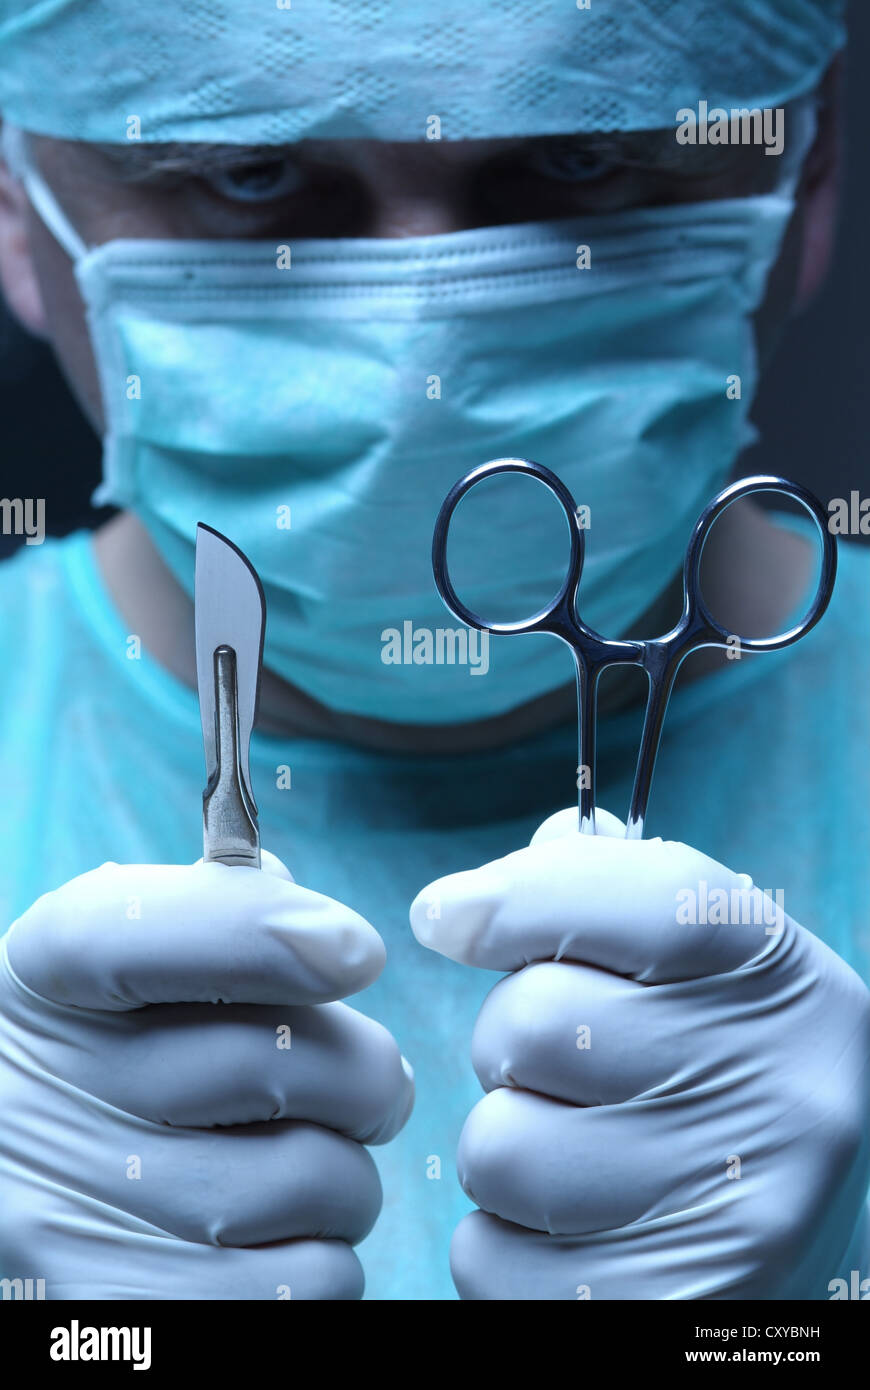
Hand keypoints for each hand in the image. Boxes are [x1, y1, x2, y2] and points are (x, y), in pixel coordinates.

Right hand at [0, 851, 412, 1298]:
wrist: (43, 1186)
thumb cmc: (126, 1063)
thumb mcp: (136, 972)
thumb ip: (216, 922)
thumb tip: (321, 938)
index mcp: (40, 983)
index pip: (124, 933)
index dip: (254, 933)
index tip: (359, 951)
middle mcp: (33, 1098)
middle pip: (266, 1060)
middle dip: (360, 1073)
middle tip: (367, 1087)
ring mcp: (67, 1221)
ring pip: (311, 1180)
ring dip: (348, 1176)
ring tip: (311, 1169)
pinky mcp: (122, 1314)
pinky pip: (307, 1283)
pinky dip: (327, 1261)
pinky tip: (279, 1244)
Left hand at [411, 808, 869, 1299]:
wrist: (812, 1230)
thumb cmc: (721, 1070)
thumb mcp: (703, 964)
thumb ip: (608, 894)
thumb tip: (471, 898)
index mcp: (780, 982)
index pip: (643, 898)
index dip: (518, 897)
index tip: (447, 918)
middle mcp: (778, 1095)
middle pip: (533, 1023)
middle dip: (507, 1039)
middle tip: (556, 1067)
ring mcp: (732, 1218)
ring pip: (497, 1148)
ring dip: (504, 1145)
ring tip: (572, 1153)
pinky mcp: (663, 1313)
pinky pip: (488, 1258)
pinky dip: (502, 1242)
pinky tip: (572, 1231)